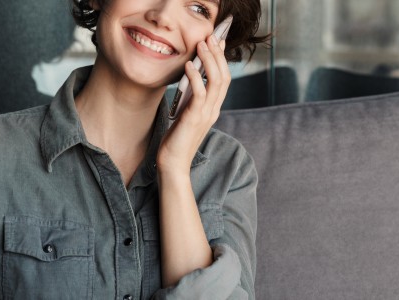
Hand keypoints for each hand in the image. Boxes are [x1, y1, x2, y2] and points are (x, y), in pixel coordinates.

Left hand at [157, 36, 229, 173]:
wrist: (173, 163)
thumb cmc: (176, 139)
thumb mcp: (185, 112)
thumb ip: (191, 96)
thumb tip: (190, 75)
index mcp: (213, 108)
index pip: (224, 79)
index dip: (223, 59)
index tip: (219, 41)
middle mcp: (214, 110)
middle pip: (224, 77)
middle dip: (218, 55)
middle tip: (211, 37)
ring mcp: (206, 115)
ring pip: (217, 82)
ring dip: (209, 61)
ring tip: (201, 45)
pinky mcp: (194, 119)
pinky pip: (200, 94)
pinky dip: (196, 77)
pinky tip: (189, 65)